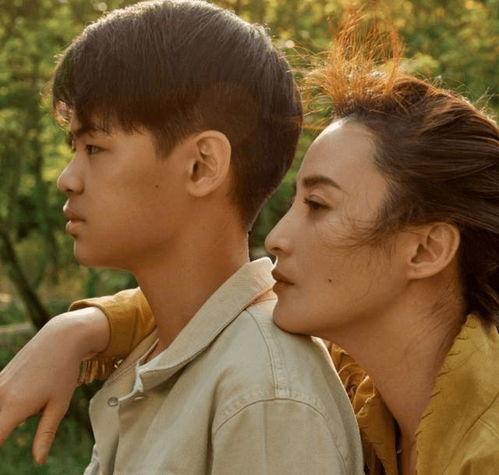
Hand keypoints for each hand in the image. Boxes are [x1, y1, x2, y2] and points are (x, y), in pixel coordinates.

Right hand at [0, 307, 109, 463]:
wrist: (61, 338)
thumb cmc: (64, 372)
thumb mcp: (59, 405)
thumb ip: (45, 434)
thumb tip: (39, 460)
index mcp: (14, 406)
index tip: (3, 449)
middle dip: (6, 426)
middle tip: (37, 405)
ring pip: (0, 410)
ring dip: (10, 413)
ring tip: (39, 391)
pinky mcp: (0, 376)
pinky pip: (1, 396)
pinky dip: (10, 402)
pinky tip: (32, 386)